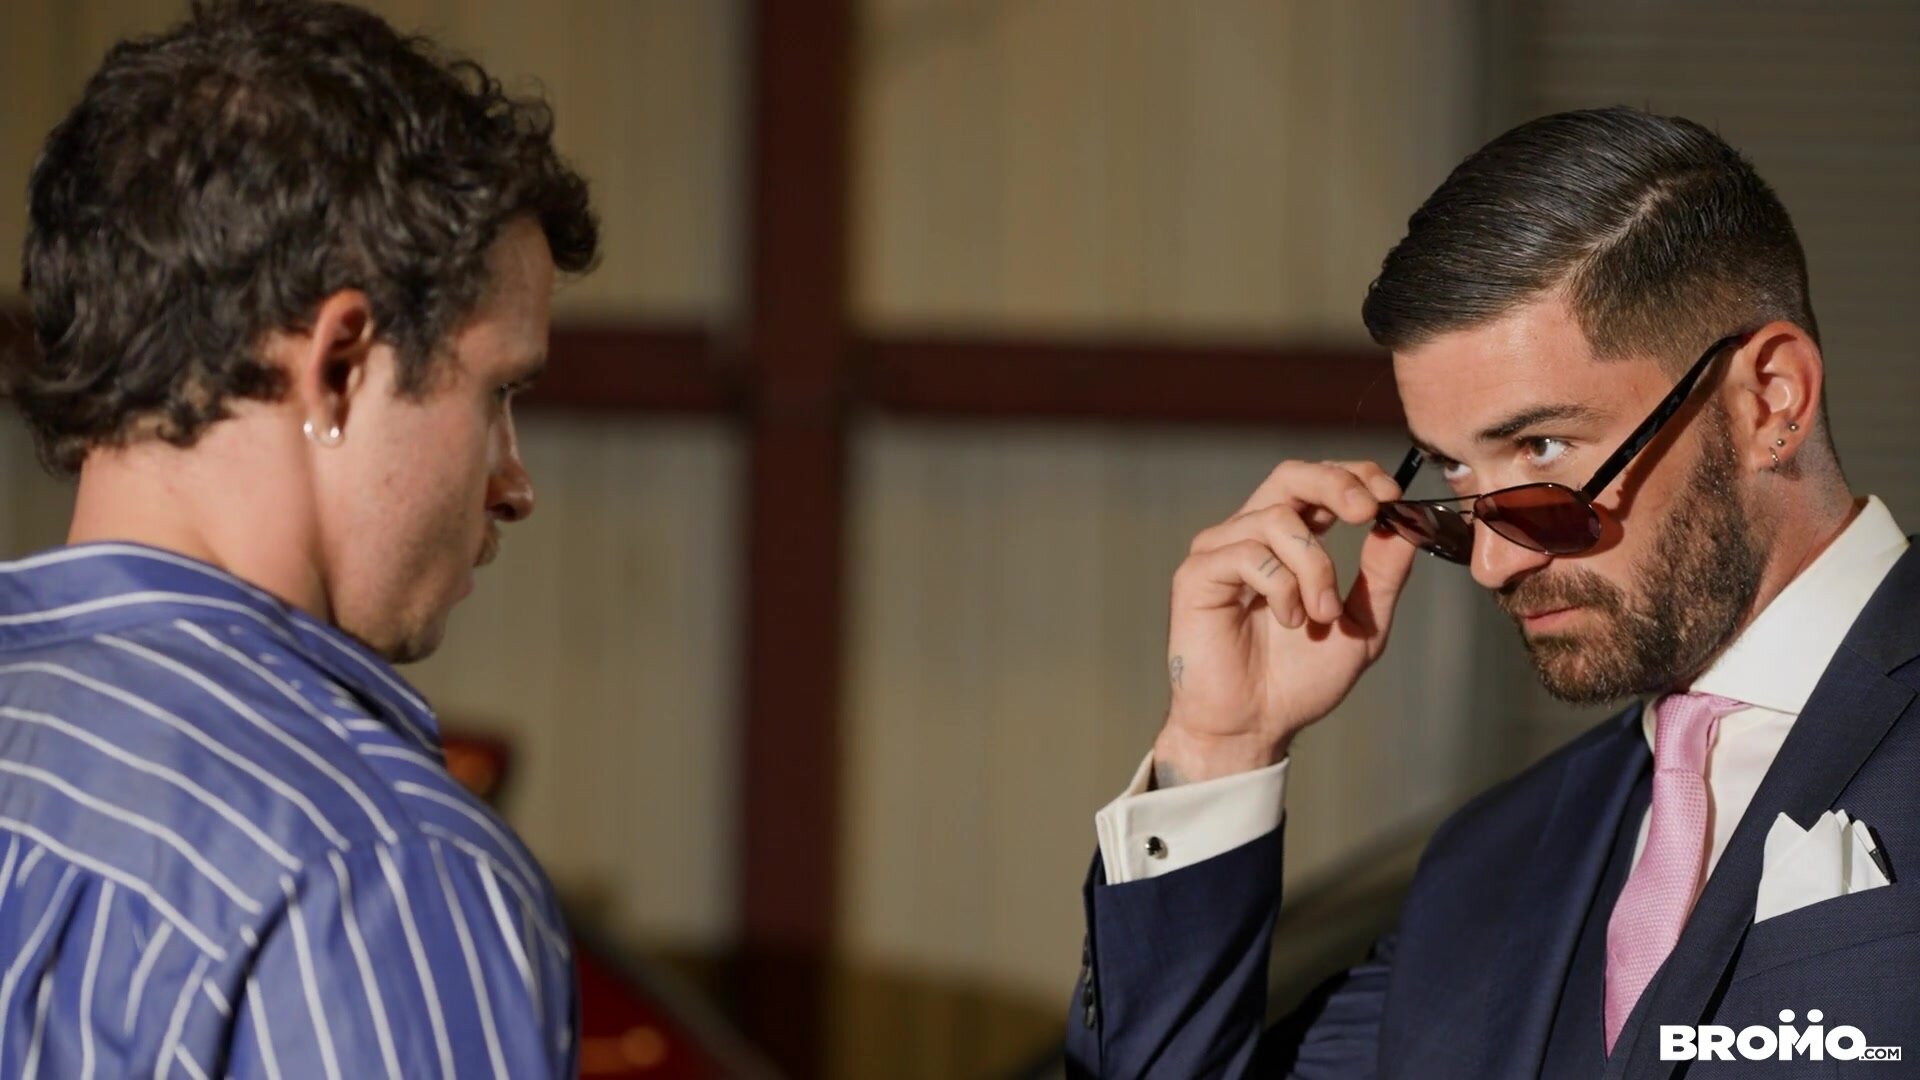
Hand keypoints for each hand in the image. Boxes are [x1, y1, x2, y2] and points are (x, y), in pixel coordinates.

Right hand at [1155, 460, 1418, 783]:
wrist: (1256, 724)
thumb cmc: (1300, 679)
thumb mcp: (1362, 625)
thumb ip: (1382, 576)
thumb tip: (1408, 525)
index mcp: (1291, 539)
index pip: (1319, 480)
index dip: (1355, 475)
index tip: (1390, 496)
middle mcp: (1252, 535)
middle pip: (1290, 474)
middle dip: (1335, 484)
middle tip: (1366, 512)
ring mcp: (1221, 551)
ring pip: (1277, 519)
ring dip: (1315, 566)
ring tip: (1322, 615)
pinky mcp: (1197, 574)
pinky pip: (1249, 554)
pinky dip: (1282, 587)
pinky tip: (1290, 621)